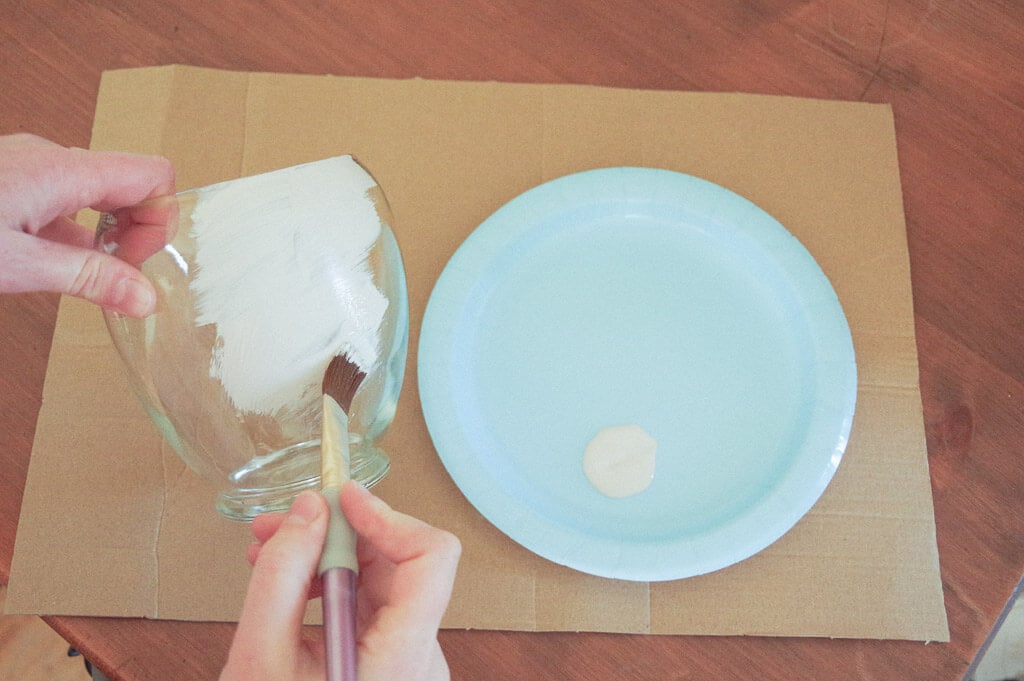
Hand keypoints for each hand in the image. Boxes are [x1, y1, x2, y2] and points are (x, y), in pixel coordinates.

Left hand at [0, 133, 173, 315]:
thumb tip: (144, 298)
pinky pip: (62, 198)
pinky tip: (50, 261)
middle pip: (130, 183)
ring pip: (95, 193)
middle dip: (134, 231)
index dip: (158, 221)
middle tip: (112, 272)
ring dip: (102, 233)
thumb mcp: (14, 264)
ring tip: (80, 271)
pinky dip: (71, 230)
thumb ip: (84, 278)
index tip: (133, 262)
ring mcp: (29, 165)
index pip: (152, 176)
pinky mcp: (11, 179)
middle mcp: (50, 158)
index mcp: (62, 170)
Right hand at [221, 481, 460, 680]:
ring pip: (383, 580)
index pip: (432, 559)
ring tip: (266, 553)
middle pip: (401, 563)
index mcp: (403, 660)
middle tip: (280, 522)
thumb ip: (280, 576)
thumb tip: (309, 510)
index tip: (344, 498)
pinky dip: (332, 584)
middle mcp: (421, 658)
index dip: (390, 517)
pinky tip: (287, 585)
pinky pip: (372, 605)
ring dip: (328, 556)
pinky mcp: (394, 662)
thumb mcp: (260, 659)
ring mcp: (410, 661)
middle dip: (340, 532)